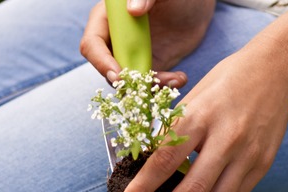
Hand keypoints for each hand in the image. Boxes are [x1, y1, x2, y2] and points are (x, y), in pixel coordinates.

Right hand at [80, 0, 214, 86]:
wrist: (194, 8)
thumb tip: (132, 10)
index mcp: (108, 18)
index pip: (92, 44)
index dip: (101, 62)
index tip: (118, 75)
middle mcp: (114, 40)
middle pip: (107, 69)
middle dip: (126, 82)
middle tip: (148, 84)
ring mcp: (130, 56)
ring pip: (128, 82)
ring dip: (149, 87)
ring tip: (175, 79)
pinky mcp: (147, 66)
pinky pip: (148, 84)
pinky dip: (163, 86)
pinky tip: (180, 78)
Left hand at [114, 0, 287, 191]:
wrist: (278, 69)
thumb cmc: (226, 80)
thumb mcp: (193, 97)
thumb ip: (174, 132)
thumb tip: (147, 168)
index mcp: (200, 116)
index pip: (165, 160)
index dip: (143, 188)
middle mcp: (226, 138)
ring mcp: (248, 155)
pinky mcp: (262, 166)